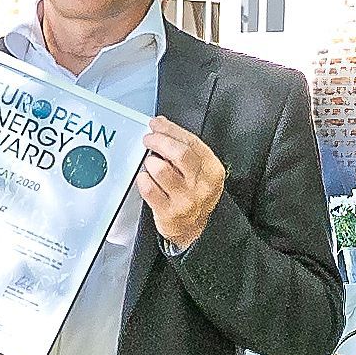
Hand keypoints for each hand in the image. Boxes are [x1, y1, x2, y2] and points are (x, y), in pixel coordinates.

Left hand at [132, 115, 227, 247]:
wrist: (194, 230)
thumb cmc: (194, 195)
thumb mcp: (201, 171)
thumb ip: (185, 148)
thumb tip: (162, 125)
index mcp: (212, 170)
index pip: (191, 142)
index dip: (170, 129)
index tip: (156, 124)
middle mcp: (201, 185)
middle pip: (179, 153)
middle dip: (159, 140)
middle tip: (149, 139)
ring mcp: (185, 200)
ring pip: (161, 169)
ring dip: (151, 162)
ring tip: (151, 164)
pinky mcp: (168, 212)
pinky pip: (149, 188)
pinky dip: (143, 179)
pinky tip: (145, 178)